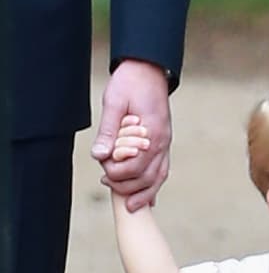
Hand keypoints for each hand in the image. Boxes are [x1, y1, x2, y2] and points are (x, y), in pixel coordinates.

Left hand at [92, 60, 172, 208]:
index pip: (136, 165)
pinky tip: (148, 196)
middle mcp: (163, 140)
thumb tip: (99, 155)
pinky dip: (154, 184)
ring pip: (159, 176)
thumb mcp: (114, 102)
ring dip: (144, 192)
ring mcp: (166, 142)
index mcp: (152, 131)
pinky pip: (162, 168)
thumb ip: (108, 130)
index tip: (103, 169)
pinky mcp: (163, 141)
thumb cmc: (130, 83)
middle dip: (127, 185)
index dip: (118, 172)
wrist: (148, 68)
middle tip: (106, 182)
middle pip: (149, 176)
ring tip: (129, 203)